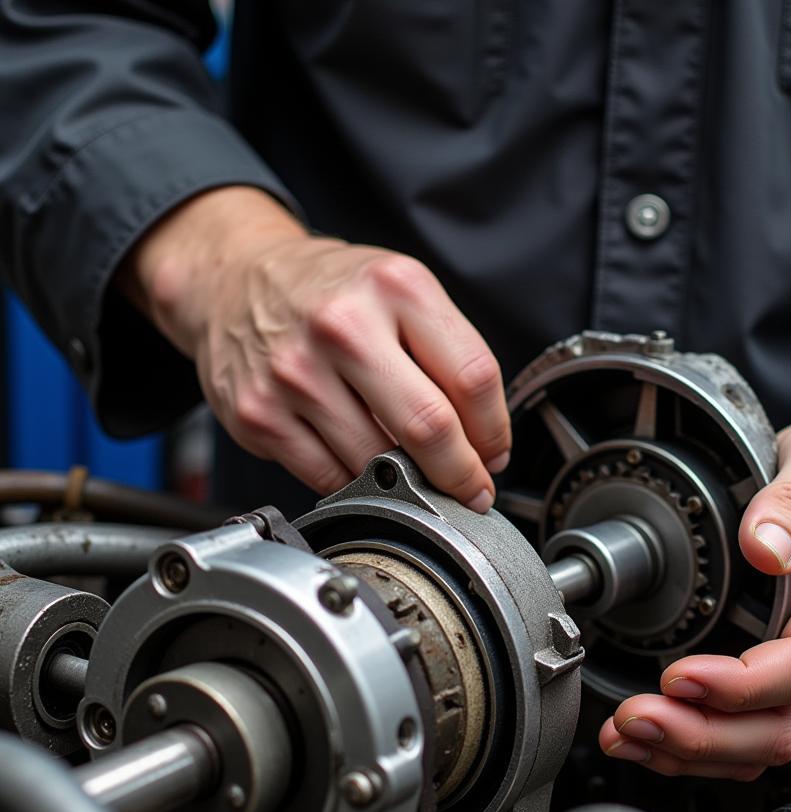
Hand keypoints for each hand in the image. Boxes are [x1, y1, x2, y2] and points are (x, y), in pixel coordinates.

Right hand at [117, 186, 510, 506]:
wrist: (235, 280)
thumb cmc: (331, 292)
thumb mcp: (400, 292)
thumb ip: (447, 355)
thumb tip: (482, 444)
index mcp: (395, 287)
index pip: (473, 377)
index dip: (493, 431)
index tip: (493, 455)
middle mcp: (343, 326)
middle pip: (429, 425)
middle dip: (461, 473)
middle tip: (470, 490)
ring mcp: (295, 372)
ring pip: (378, 461)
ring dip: (406, 481)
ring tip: (410, 470)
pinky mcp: (259, 414)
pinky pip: (329, 478)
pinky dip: (355, 484)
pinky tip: (360, 464)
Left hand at [599, 411, 790, 778]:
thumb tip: (764, 546)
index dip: (738, 686)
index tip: (677, 676)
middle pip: (785, 727)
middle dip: (702, 736)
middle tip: (634, 719)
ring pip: (771, 745)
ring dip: (694, 752)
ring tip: (627, 735)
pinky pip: (763, 737)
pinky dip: (706, 749)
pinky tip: (656, 741)